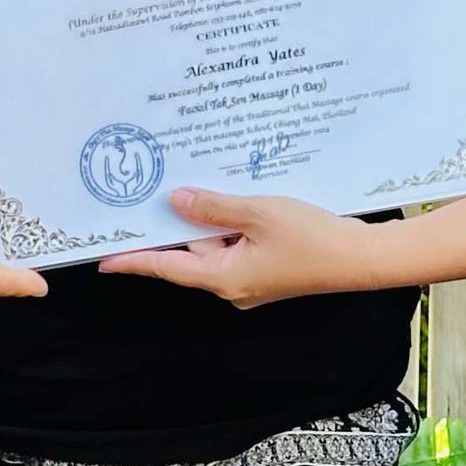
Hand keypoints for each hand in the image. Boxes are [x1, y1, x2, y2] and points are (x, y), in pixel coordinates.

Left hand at [100, 187, 381, 309]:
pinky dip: (233, 222)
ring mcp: (252, 277)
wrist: (361, 257)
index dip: (134, 261)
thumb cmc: (312, 239)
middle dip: (179, 222)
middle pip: (192, 251)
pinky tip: (235, 195)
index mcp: (224, 278)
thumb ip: (214, 207)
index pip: (167, 268)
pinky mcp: (269, 267)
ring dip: (210, 217)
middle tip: (151, 190)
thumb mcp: (258, 213)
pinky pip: (238, 243)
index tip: (103, 260)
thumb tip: (176, 202)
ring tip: (200, 181)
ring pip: (217, 244)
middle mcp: (233, 284)